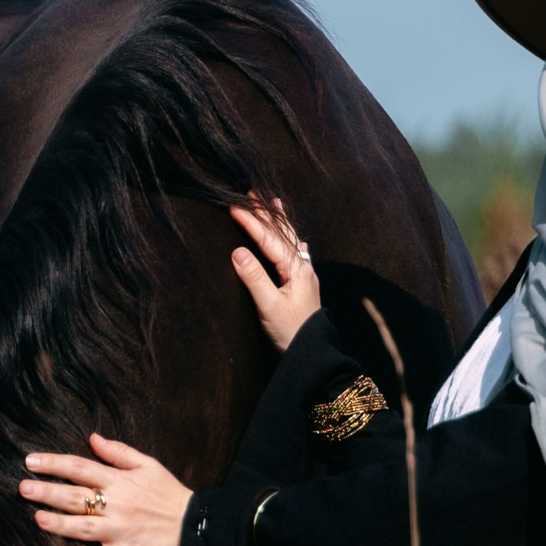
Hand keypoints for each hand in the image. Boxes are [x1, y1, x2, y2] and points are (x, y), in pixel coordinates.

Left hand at [20, 433, 192, 545]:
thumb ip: (119, 452)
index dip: (55, 464)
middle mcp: (116, 505)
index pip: (81, 468)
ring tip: (38, 519)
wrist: (197, 523)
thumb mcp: (149, 465)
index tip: (31, 461)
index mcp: (119, 482)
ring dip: (60, 524)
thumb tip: (93, 438)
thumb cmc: (170, 494)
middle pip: (76, 496)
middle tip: (23, 488)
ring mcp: (120, 530)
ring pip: (84, 527)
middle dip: (48, 492)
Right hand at [230, 197, 322, 351]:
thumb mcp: (269, 306)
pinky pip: (294, 251)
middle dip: (267, 213)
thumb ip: (254, 278)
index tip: (233, 206)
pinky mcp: (302, 284)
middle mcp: (303, 267)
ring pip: (290, 240)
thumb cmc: (290, 332)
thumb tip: (237, 251)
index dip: (251, 222)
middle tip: (253, 192)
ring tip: (273, 203)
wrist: (312, 353)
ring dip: (279, 221)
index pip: (269, 239)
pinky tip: (291, 237)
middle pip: (283, 233)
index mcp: (296, 269)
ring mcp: (305, 274)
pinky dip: (287, 238)